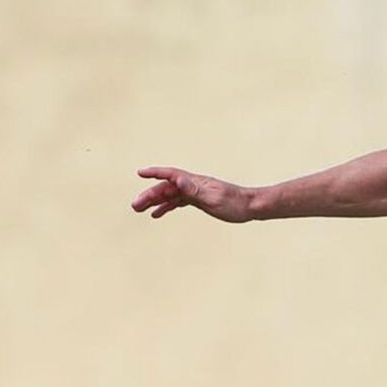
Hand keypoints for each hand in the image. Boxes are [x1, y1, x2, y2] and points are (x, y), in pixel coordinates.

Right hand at [132, 167, 253, 222]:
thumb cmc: (235, 203)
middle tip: (135, 205)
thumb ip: (195, 190)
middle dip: (149, 194)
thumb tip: (178, 179)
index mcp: (195, 182)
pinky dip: (166, 206)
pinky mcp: (199, 200)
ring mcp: (195, 192)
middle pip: (167, 187)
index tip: (140, 173)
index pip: (171, 174)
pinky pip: (178, 202)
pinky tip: (157, 214)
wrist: (251, 207)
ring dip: (154, 201)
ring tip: (139, 209)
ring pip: (170, 195)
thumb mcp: (214, 198)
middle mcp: (193, 185)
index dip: (155, 173)